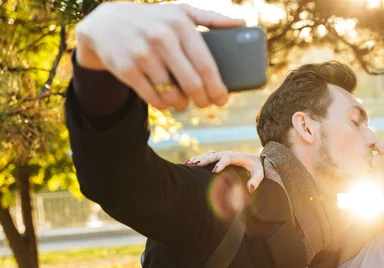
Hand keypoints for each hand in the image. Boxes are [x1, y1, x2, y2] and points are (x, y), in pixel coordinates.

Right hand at [75, 2, 244, 110]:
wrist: (106, 23)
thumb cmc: (154, 20)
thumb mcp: (181, 12)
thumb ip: (211, 18)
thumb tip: (243, 23)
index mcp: (180, 24)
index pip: (205, 65)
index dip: (217, 88)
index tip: (222, 100)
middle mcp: (161, 37)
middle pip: (192, 83)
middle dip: (203, 100)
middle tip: (206, 104)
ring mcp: (142, 54)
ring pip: (172, 94)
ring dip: (182, 104)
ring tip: (185, 102)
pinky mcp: (126, 69)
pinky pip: (153, 98)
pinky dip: (163, 105)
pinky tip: (167, 102)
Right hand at [186, 151, 263, 192]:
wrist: (255, 160)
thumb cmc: (257, 168)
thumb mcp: (260, 174)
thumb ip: (256, 180)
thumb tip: (250, 189)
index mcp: (238, 156)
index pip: (228, 158)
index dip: (221, 164)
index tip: (214, 171)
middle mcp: (229, 153)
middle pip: (215, 155)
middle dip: (206, 159)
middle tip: (197, 165)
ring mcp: (223, 154)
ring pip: (209, 154)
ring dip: (199, 158)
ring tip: (190, 164)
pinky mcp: (219, 157)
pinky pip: (207, 156)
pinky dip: (198, 158)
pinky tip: (189, 163)